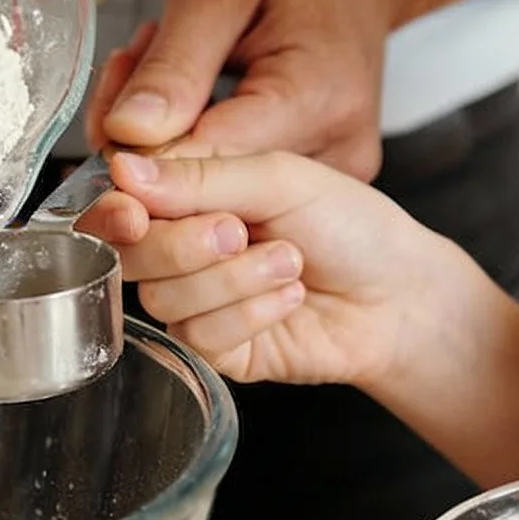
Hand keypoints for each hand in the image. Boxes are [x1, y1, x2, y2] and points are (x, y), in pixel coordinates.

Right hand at [74, 148, 459, 386]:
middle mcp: (185, 249)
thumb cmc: (351, 226)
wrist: (400, 292)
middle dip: (183, 244)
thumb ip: (199, 176)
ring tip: (290, 261)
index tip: (134, 212)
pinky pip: (200, 337)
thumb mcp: (280, 178)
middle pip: (132, 256)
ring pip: (165, 300)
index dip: (118, 211)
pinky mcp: (220, 350)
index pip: (122, 204)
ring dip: (233, 279)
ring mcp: (199, 303)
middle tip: (240, 231)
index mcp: (191, 196)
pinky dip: (250, 313)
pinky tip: (290, 298)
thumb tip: (123, 169)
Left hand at [85, 0, 415, 179]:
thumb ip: (174, 65)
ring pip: (214, 190)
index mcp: (317, 99)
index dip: (138, 150)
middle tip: (128, 64)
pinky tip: (184, 96)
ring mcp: (333, 178)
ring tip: (159, 64)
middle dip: (147, 138)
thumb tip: (127, 136)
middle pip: (209, 184)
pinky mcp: (319, 187)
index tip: (106, 113)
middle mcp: (337, 153)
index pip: (207, 160)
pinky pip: (236, 184)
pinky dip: (192, 146)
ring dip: (165, 140)